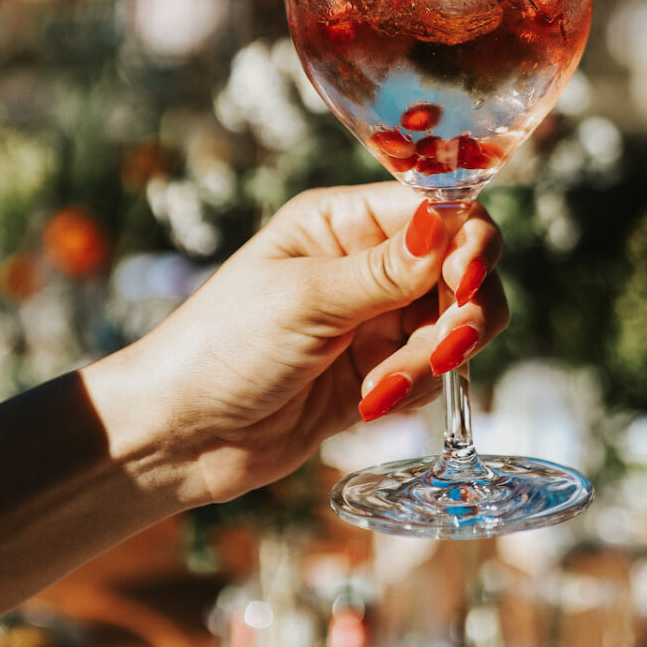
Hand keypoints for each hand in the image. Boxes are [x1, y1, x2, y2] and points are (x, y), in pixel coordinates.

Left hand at [135, 183, 506, 504]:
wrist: (179, 436)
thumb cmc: (222, 347)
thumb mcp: (305, 300)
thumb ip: (385, 270)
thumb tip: (450, 221)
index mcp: (344, 221)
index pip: (438, 210)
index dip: (467, 240)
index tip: (466, 280)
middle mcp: (369, 263)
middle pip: (461, 268)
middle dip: (463, 311)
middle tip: (445, 349)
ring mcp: (376, 320)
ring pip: (454, 326)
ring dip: (432, 360)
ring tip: (381, 390)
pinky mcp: (379, 373)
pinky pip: (431, 374)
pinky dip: (414, 390)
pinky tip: (368, 406)